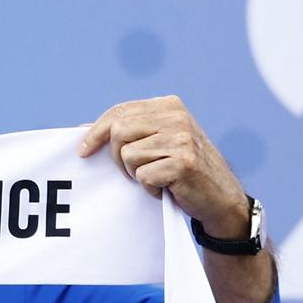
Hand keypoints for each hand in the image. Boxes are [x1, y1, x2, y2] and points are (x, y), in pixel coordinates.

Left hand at [77, 95, 249, 236]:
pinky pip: (143, 176)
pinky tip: (166, 189)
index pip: (120, 111)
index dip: (95, 131)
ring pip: (128, 155)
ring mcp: (182, 139)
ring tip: (156, 178)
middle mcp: (177, 117)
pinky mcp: (184, 163)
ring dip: (135, 174)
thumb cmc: (182, 171)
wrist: (220, 197)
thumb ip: (128, 131)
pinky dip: (149, 189)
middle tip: (134, 172)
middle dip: (117, 158)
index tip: (82, 151)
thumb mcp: (158, 141)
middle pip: (118, 131)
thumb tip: (82, 129)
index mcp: (169, 105)